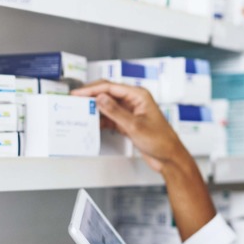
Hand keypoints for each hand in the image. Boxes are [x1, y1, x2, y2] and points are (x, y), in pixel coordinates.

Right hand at [72, 81, 191, 173]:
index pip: (110, 87)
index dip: (91, 89)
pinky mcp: (128, 122)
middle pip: (107, 94)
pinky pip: (111, 117)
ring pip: (108, 106)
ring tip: (80, 111)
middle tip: (75, 101)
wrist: (169, 157)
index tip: (78, 93)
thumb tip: (100, 98)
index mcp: (138, 95)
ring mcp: (130, 112)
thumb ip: (115, 111)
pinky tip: (92, 123)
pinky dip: (101, 120)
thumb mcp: (134, 126)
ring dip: (95, 109)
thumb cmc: (160, 140)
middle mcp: (134, 101)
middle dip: (91, 96)